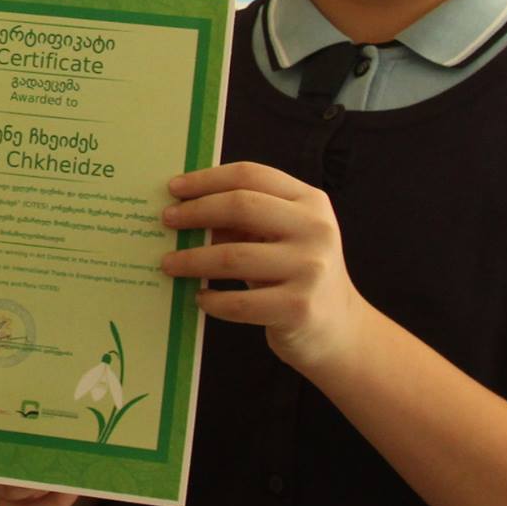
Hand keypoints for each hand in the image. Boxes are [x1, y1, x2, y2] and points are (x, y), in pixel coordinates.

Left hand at [160, 161, 372, 377]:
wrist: (339, 330)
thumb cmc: (297, 273)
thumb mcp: (281, 236)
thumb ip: (246, 218)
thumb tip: (185, 208)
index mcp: (310, 202)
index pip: (251, 175)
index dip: (207, 179)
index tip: (174, 188)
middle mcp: (315, 230)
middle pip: (241, 206)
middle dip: (195, 212)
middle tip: (166, 220)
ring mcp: (310, 269)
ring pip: (233, 256)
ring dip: (192, 260)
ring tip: (169, 263)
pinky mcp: (298, 308)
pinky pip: (239, 302)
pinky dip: (212, 299)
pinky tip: (200, 297)